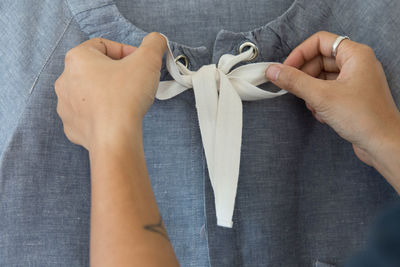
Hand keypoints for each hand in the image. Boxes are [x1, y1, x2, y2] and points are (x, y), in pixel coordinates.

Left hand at [55, 32, 166, 150]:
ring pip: (90, 92)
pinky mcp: (72, 126)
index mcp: (77, 58)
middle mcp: (65, 80)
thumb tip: (155, 41)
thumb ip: (153, 43)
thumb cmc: (126, 97)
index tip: (140, 64)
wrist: (115, 138)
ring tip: (126, 102)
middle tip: (135, 82)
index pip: (103, 45)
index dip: (126, 52)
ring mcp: (65, 106)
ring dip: (107, 93)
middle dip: (116, 73)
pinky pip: (87, 114)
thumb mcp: (148, 60)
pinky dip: (101, 114)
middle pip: (95, 68)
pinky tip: (115, 118)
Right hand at [265, 31, 399, 167]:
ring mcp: (355, 81)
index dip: (300, 53)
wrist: (383, 144)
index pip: (320, 42)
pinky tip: (322, 114)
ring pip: (322, 77)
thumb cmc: (363, 117)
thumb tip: (273, 71)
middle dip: (304, 75)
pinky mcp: (352, 96)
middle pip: (319, 59)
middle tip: (292, 88)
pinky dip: (320, 100)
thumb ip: (294, 81)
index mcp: (355, 55)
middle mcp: (357, 64)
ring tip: (313, 104)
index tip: (285, 69)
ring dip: (311, 90)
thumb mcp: (321, 96)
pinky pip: (328, 90)